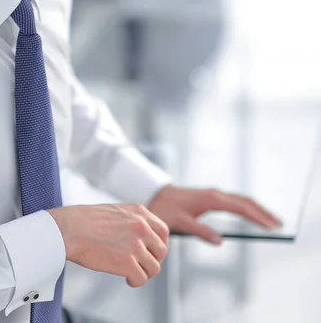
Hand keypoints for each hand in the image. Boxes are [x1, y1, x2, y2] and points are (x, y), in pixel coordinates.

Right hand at [49, 203, 168, 286]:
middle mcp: (141, 227)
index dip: (159, 245)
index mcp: (139, 212)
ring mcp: (135, 245)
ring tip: (130, 272)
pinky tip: (126, 279)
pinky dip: (135, 282)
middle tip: (139, 264)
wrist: (69, 229)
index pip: (163, 231)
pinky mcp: (127, 263)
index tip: (150, 252)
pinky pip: (142, 279)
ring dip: (143, 272)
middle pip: (161, 251)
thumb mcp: (115, 211)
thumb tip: (141, 236)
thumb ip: (132, 220)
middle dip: (152, 260)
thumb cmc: (84, 220)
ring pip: (154, 268)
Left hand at [148, 185, 282, 244]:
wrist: (156, 195)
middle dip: (263, 212)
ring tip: (272, 221)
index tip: (271, 226)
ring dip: (257, 209)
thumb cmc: (166, 209)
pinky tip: (254, 215)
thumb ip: (199, 231)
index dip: (257, 217)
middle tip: (279, 224)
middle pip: (245, 201)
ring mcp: (214, 194)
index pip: (240, 208)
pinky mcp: (212, 197)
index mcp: (211, 200)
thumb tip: (220, 241)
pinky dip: (248, 207)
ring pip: (241, 199)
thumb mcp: (180, 223)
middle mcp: (215, 194)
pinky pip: (235, 201)